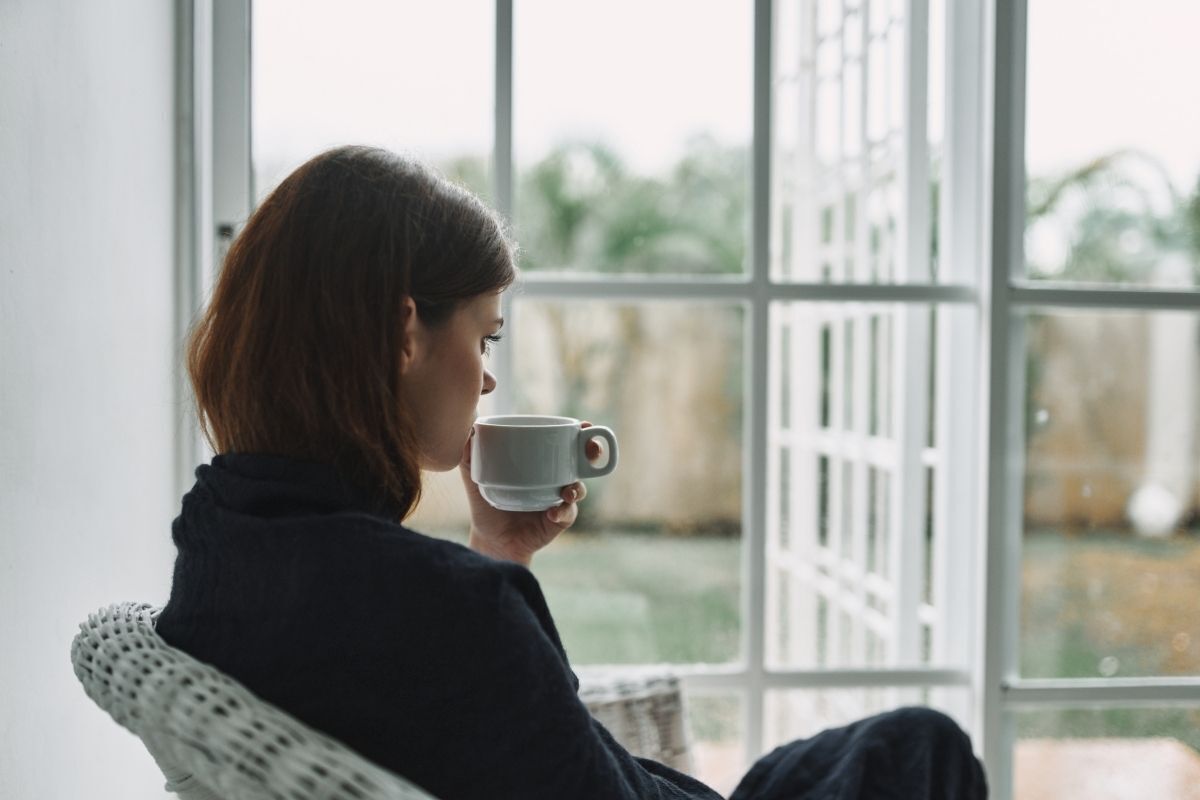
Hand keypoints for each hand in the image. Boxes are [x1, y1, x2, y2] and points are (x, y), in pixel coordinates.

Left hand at [459, 421, 602, 566]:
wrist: (490, 538)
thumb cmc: (487, 504)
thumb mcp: (476, 478)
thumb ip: (470, 456)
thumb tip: (468, 432)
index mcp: (541, 463)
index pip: (564, 443)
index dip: (579, 433)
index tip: (582, 425)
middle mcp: (555, 479)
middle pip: (582, 461)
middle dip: (592, 451)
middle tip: (591, 448)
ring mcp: (560, 500)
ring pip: (579, 488)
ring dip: (577, 487)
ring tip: (567, 491)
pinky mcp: (559, 521)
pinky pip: (567, 514)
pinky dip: (562, 512)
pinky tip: (552, 512)